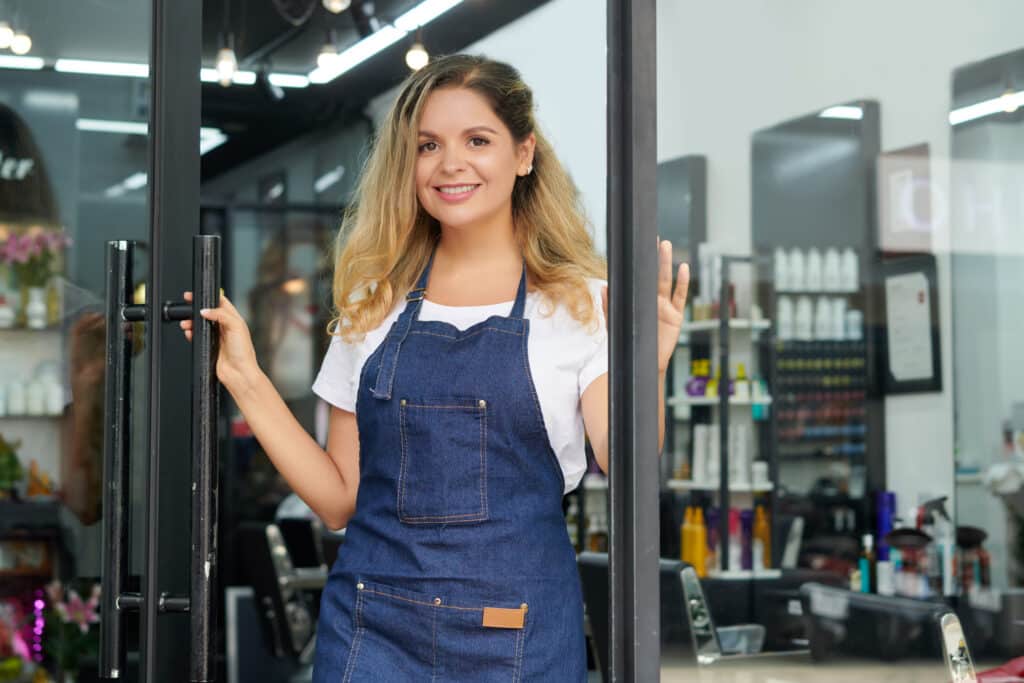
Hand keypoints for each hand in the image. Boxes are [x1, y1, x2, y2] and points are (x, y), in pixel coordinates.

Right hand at [180, 291, 258, 391]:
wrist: (239, 373)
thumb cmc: (243, 353)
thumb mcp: (236, 327)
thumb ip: (221, 315)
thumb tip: (206, 311)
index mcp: (234, 320)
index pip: (221, 302)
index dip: (209, 297)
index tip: (198, 294)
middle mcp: (225, 327)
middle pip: (208, 312)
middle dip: (197, 308)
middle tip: (187, 303)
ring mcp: (217, 337)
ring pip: (201, 324)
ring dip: (192, 321)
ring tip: (186, 322)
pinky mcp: (210, 347)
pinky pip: (197, 337)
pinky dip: (191, 333)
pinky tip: (189, 332)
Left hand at [600, 239, 689, 373]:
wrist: (642, 366)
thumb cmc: (629, 345)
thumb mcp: (616, 325)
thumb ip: (609, 307)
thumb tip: (603, 287)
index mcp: (638, 301)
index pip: (638, 277)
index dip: (640, 263)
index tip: (638, 244)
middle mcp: (652, 301)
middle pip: (654, 274)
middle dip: (655, 257)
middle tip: (655, 238)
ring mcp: (665, 307)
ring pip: (666, 281)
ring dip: (667, 264)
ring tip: (666, 246)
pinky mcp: (675, 316)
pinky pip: (680, 296)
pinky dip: (683, 282)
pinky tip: (683, 268)